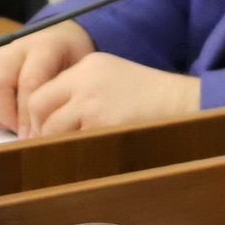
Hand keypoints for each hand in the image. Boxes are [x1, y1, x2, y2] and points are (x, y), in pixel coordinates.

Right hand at [0, 23, 96, 133]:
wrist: (60, 38)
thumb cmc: (72, 63)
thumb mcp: (78, 75)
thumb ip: (64, 97)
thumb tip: (50, 133)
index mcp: (44, 46)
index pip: (29, 82)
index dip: (28, 116)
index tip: (34, 137)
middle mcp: (15, 46)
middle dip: (6, 115)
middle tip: (20, 132)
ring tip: (11, 126)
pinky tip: (0, 119)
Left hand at [16, 51, 200, 136]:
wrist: (186, 103)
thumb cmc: (154, 97)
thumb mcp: (115, 78)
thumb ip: (83, 91)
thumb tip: (52, 122)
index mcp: (88, 65)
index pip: (43, 90)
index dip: (37, 116)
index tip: (40, 132)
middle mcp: (84, 80)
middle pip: (39, 107)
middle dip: (39, 130)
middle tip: (46, 148)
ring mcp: (92, 102)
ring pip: (53, 129)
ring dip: (56, 144)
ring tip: (68, 154)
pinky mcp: (102, 124)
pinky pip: (74, 144)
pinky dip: (75, 154)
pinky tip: (86, 158)